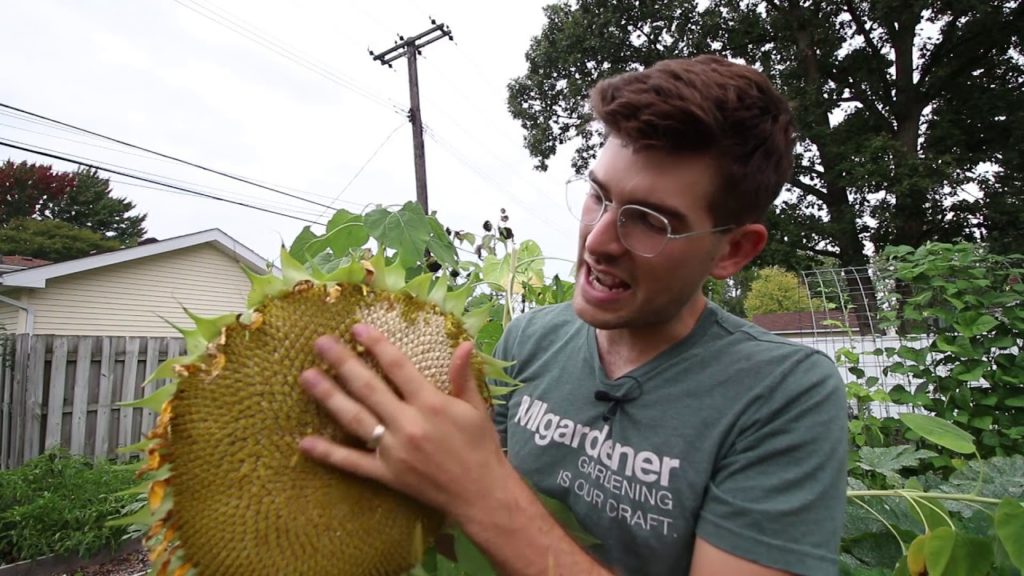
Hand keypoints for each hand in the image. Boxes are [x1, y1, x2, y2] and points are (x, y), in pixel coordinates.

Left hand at [296, 323, 512, 523]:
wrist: (481, 494)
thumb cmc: (481, 447)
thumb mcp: (476, 408)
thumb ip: (463, 376)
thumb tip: (464, 343)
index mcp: (431, 404)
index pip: (398, 367)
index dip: (377, 345)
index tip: (357, 328)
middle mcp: (408, 424)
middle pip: (368, 388)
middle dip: (342, 363)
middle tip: (320, 343)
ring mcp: (394, 451)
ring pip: (355, 419)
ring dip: (329, 397)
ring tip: (306, 377)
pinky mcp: (387, 475)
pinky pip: (353, 463)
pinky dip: (328, 454)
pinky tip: (304, 442)